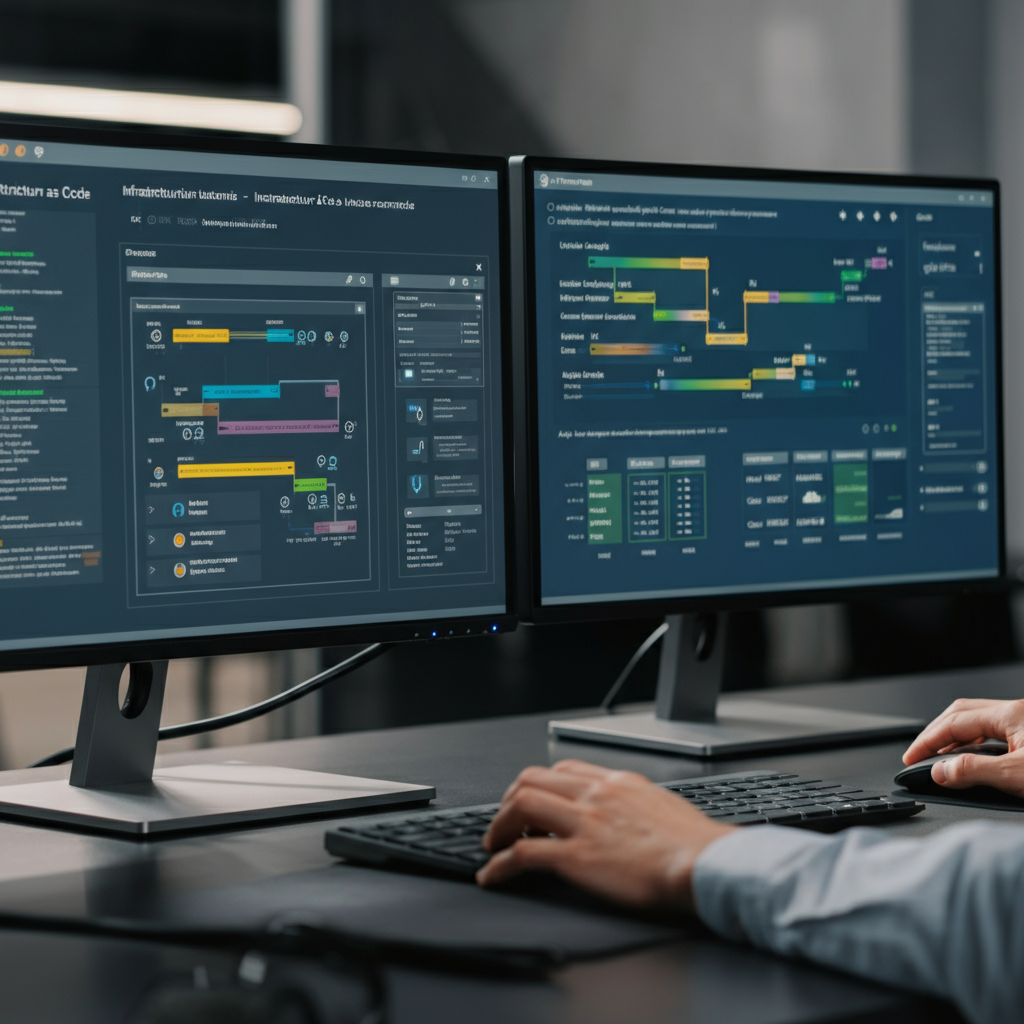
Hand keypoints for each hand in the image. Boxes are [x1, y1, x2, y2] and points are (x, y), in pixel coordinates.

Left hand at [476, 759, 734, 909]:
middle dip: (510, 801)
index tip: (531, 803)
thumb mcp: (664, 808)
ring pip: (521, 806)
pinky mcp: (578, 857)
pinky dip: (499, 865)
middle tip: (504, 823)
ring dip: (499, 826)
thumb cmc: (697, 846)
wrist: (707, 866)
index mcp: (618, 783)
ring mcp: (585, 823)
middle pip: (533, 780)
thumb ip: (638, 806)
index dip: (539, 786)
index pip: (564, 770)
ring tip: (493, 846)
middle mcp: (597, 795)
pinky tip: (492, 876)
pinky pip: (523, 854)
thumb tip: (630, 816)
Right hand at [902, 698, 1023, 796]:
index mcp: (1011, 714)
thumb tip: (939, 771)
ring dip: (954, 737)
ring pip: (977, 721)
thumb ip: (975, 771)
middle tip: (919, 754)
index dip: (927, 741)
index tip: (911, 758)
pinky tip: (971, 757)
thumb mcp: (1017, 775)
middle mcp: (1017, 712)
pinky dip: (973, 743)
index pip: (954, 723)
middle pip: (961, 714)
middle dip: (935, 734)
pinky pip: (993, 731)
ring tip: (939, 756)